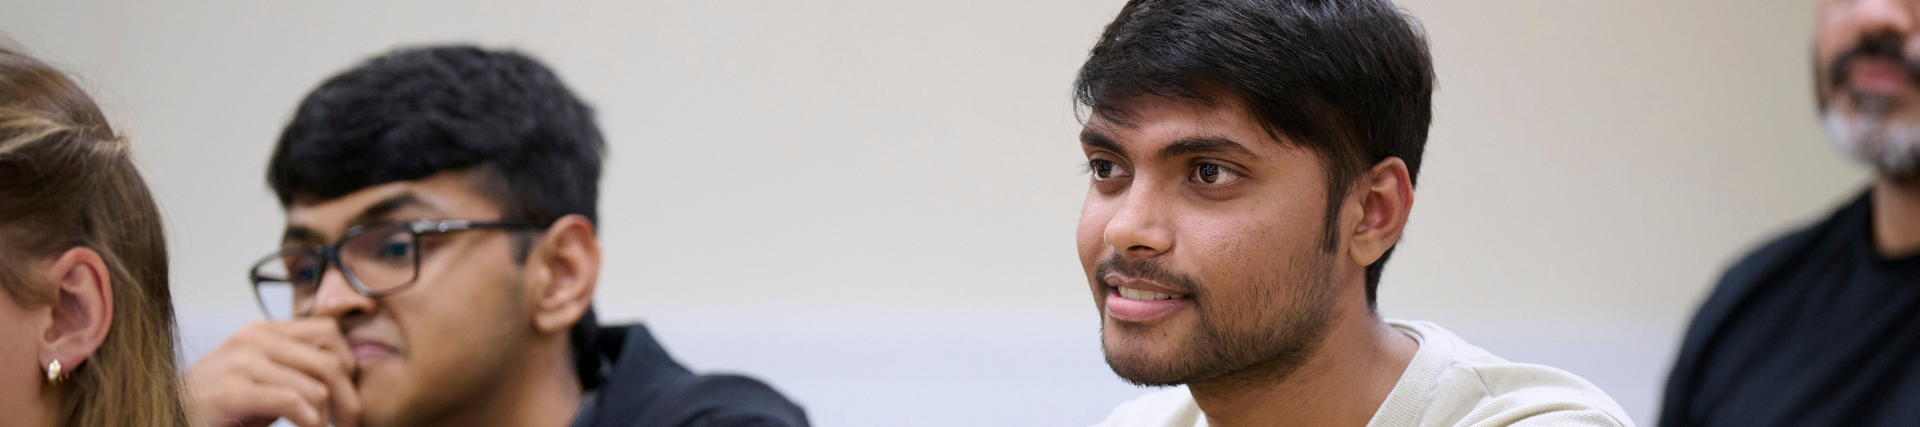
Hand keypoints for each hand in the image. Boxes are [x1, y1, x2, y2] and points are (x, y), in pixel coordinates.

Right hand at [185, 319, 362, 426]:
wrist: (169, 414)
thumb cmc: (221, 405)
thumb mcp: (262, 375)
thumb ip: (294, 366)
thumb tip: (346, 373)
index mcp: (263, 330)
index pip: (328, 330)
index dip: (348, 363)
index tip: (350, 392)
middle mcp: (253, 338)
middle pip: (330, 359)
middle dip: (349, 396)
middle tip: (352, 421)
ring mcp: (242, 362)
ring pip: (316, 385)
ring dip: (328, 416)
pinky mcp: (233, 390)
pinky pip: (293, 402)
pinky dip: (310, 421)